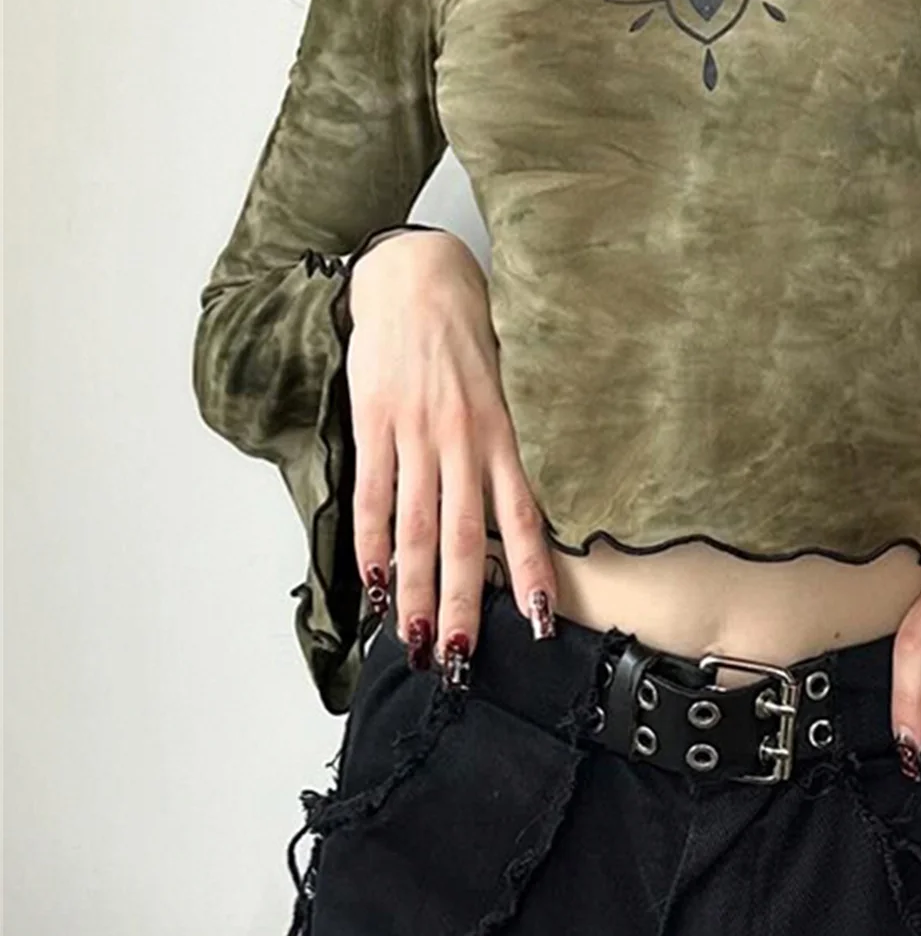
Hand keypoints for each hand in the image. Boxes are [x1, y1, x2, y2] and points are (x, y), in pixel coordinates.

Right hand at [345, 228, 558, 683]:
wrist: (419, 277)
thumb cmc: (470, 334)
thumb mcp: (509, 386)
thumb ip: (512, 444)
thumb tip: (524, 507)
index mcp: (503, 434)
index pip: (521, 517)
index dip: (527, 570)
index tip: (537, 621)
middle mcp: (463, 440)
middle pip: (461, 538)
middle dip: (460, 603)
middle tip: (460, 658)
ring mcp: (416, 434)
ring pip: (414, 527)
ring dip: (411, 589)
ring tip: (412, 639)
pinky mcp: (375, 423)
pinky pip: (373, 492)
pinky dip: (369, 541)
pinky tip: (370, 581)